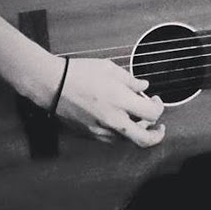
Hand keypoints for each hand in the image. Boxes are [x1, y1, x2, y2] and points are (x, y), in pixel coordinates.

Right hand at [49, 58, 165, 146]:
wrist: (51, 84)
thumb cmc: (79, 73)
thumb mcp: (110, 69)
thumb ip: (131, 80)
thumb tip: (144, 86)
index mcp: (120, 101)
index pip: (152, 114)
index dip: (159, 107)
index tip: (155, 100)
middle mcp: (113, 120)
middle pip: (144, 140)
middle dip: (156, 136)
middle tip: (158, 128)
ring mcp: (100, 130)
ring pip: (127, 140)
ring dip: (136, 131)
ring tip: (135, 117)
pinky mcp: (89, 134)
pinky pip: (111, 139)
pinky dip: (119, 132)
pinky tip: (117, 119)